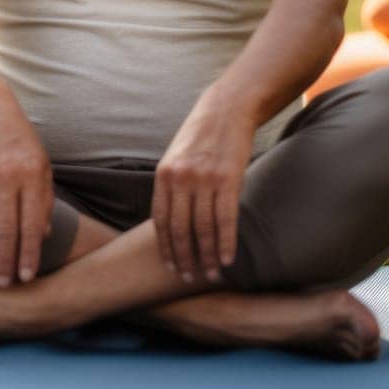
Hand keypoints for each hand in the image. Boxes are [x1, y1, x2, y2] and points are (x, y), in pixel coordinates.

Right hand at [0, 85, 52, 286]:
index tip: (28, 277)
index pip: (31, 223)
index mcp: (32, 175)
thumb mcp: (42, 164)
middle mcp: (7, 177)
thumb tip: (41, 236)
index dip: (29, 253)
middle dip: (6, 261)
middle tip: (6, 286)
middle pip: (5, 229)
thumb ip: (44, 200)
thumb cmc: (19, 139)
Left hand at [151, 99, 253, 284]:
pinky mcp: (228, 179)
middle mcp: (180, 178)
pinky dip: (225, 242)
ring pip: (202, 228)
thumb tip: (169, 218)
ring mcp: (204, 179)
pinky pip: (225, 219)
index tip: (170, 266)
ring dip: (206, 256)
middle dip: (183, 257)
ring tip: (211, 275)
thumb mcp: (176, 157)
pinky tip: (227, 259)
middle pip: (179, 229)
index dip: (165, 247)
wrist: (226, 109)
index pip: (160, 220)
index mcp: (163, 175)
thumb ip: (172, 185)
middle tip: (187, 278)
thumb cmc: (201, 136)